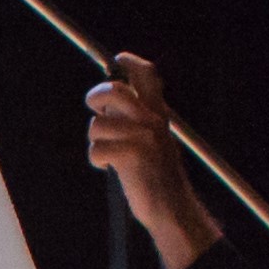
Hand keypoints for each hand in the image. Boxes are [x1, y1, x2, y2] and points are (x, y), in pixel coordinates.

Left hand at [83, 54, 220, 268]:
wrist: (172, 209)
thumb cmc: (157, 176)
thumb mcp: (153, 141)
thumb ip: (135, 119)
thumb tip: (107, 100)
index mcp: (158, 115)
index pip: (149, 77)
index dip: (131, 63)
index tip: (120, 58)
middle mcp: (152, 121)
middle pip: (114, 90)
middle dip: (96, 97)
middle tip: (96, 109)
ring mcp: (144, 138)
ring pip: (97, 125)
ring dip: (95, 142)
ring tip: (109, 155)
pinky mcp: (133, 157)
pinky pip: (97, 149)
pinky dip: (97, 159)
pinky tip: (106, 168)